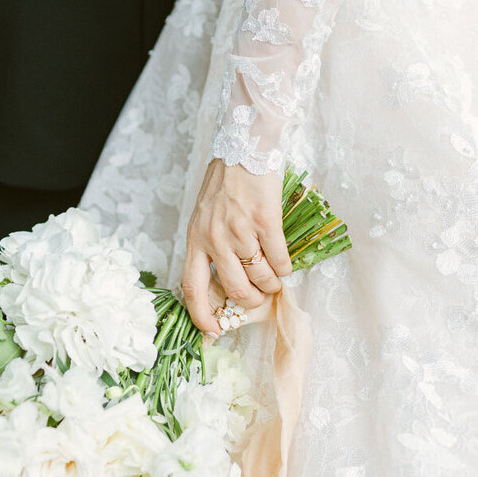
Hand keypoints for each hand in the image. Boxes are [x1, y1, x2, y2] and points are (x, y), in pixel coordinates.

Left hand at [182, 159, 291, 333]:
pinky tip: (285, 265)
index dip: (201, 315)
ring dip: (271, 285)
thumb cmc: (225, 181)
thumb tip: (226, 281)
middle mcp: (214, 237)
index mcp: (195, 238)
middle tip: (259, 298)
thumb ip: (210, 244)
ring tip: (275, 280)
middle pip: (233, 288)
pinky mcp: (266, 221)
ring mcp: (240, 230)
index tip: (212, 330)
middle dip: (250, 301)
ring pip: (259, 277)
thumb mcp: (205, 214)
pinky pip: (278, 259)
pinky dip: (284, 268)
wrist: (246, 146)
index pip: (192, 287)